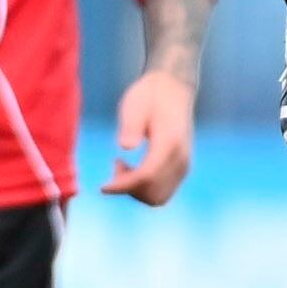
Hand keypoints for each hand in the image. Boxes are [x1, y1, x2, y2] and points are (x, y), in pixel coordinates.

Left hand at [103, 66, 196, 202]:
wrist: (173, 89)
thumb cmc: (150, 96)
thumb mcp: (135, 104)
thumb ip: (131, 125)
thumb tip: (125, 146)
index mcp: (169, 143)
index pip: (146, 176)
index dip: (123, 186)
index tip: (103, 187)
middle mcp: (180, 159)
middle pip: (153, 193)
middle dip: (129, 189)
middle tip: (116, 166)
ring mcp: (183, 166)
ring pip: (159, 197)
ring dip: (137, 191)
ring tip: (123, 167)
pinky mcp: (181, 168)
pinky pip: (162, 191)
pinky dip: (145, 188)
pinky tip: (133, 169)